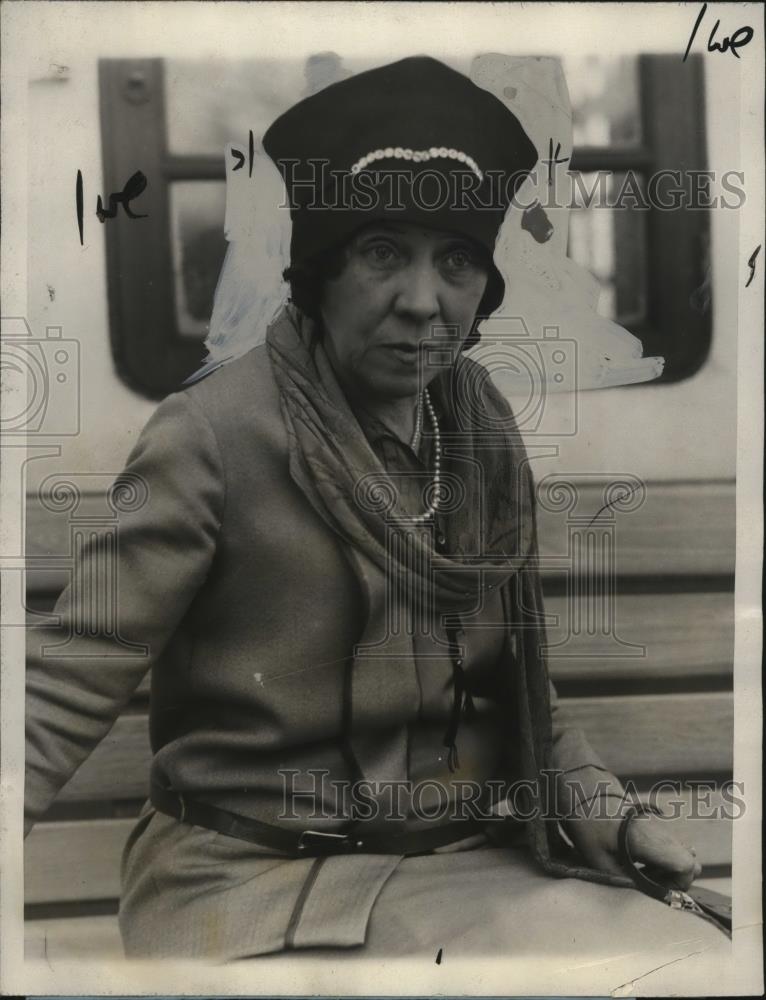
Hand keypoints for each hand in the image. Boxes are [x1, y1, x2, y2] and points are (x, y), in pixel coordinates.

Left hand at [565, 810, 701, 889]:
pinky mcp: (654, 828)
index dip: (679, 884)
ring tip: (643, 872)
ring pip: (682, 855)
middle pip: (692, 863)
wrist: (586, 794)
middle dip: (677, 880)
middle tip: (650, 882)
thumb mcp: (598, 858)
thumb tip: (641, 893)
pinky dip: (663, 860)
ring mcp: (659, 830)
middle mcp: (660, 835)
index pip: (687, 866)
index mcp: (650, 842)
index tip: (655, 888)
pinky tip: (641, 861)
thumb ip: (622, 879)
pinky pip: (671, 848)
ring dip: (670, 870)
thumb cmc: (590, 825)